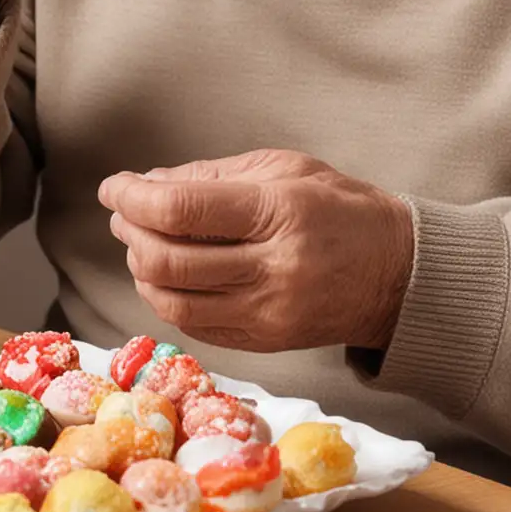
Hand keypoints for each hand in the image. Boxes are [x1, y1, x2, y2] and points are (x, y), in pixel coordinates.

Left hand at [98, 149, 413, 353]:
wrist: (396, 273)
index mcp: (278, 212)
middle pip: (168, 261)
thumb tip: (148, 184)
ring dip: (141, 269)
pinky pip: (194, 325)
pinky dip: (166, 298)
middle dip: (130, 233)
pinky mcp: (263, 343)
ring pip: (173, 301)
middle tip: (123, 212)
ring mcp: (267, 313)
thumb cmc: (340, 207)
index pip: (182, 211)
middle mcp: (272, 268)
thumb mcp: (284, 168)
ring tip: (139, 242)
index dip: (134, 198)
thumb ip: (213, 175)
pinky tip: (164, 275)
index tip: (114, 186)